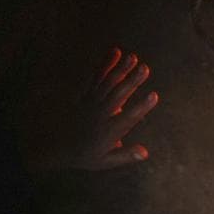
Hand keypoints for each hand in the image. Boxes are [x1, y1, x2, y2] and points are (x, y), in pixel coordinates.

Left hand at [32, 47, 159, 170]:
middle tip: (145, 68)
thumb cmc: (88, 155)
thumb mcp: (106, 161)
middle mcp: (100, 114)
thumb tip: (145, 153)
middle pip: (118, 95)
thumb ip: (126, 156)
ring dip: (120, 69)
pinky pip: (94, 77)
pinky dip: (104, 64)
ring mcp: (91, 102)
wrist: (60, 148)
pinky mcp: (85, 94)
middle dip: (132, 81)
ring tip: (133, 57)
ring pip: (107, 83)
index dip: (141, 107)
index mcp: (108, 131)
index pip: (128, 118)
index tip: (154, 96)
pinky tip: (114, 52)